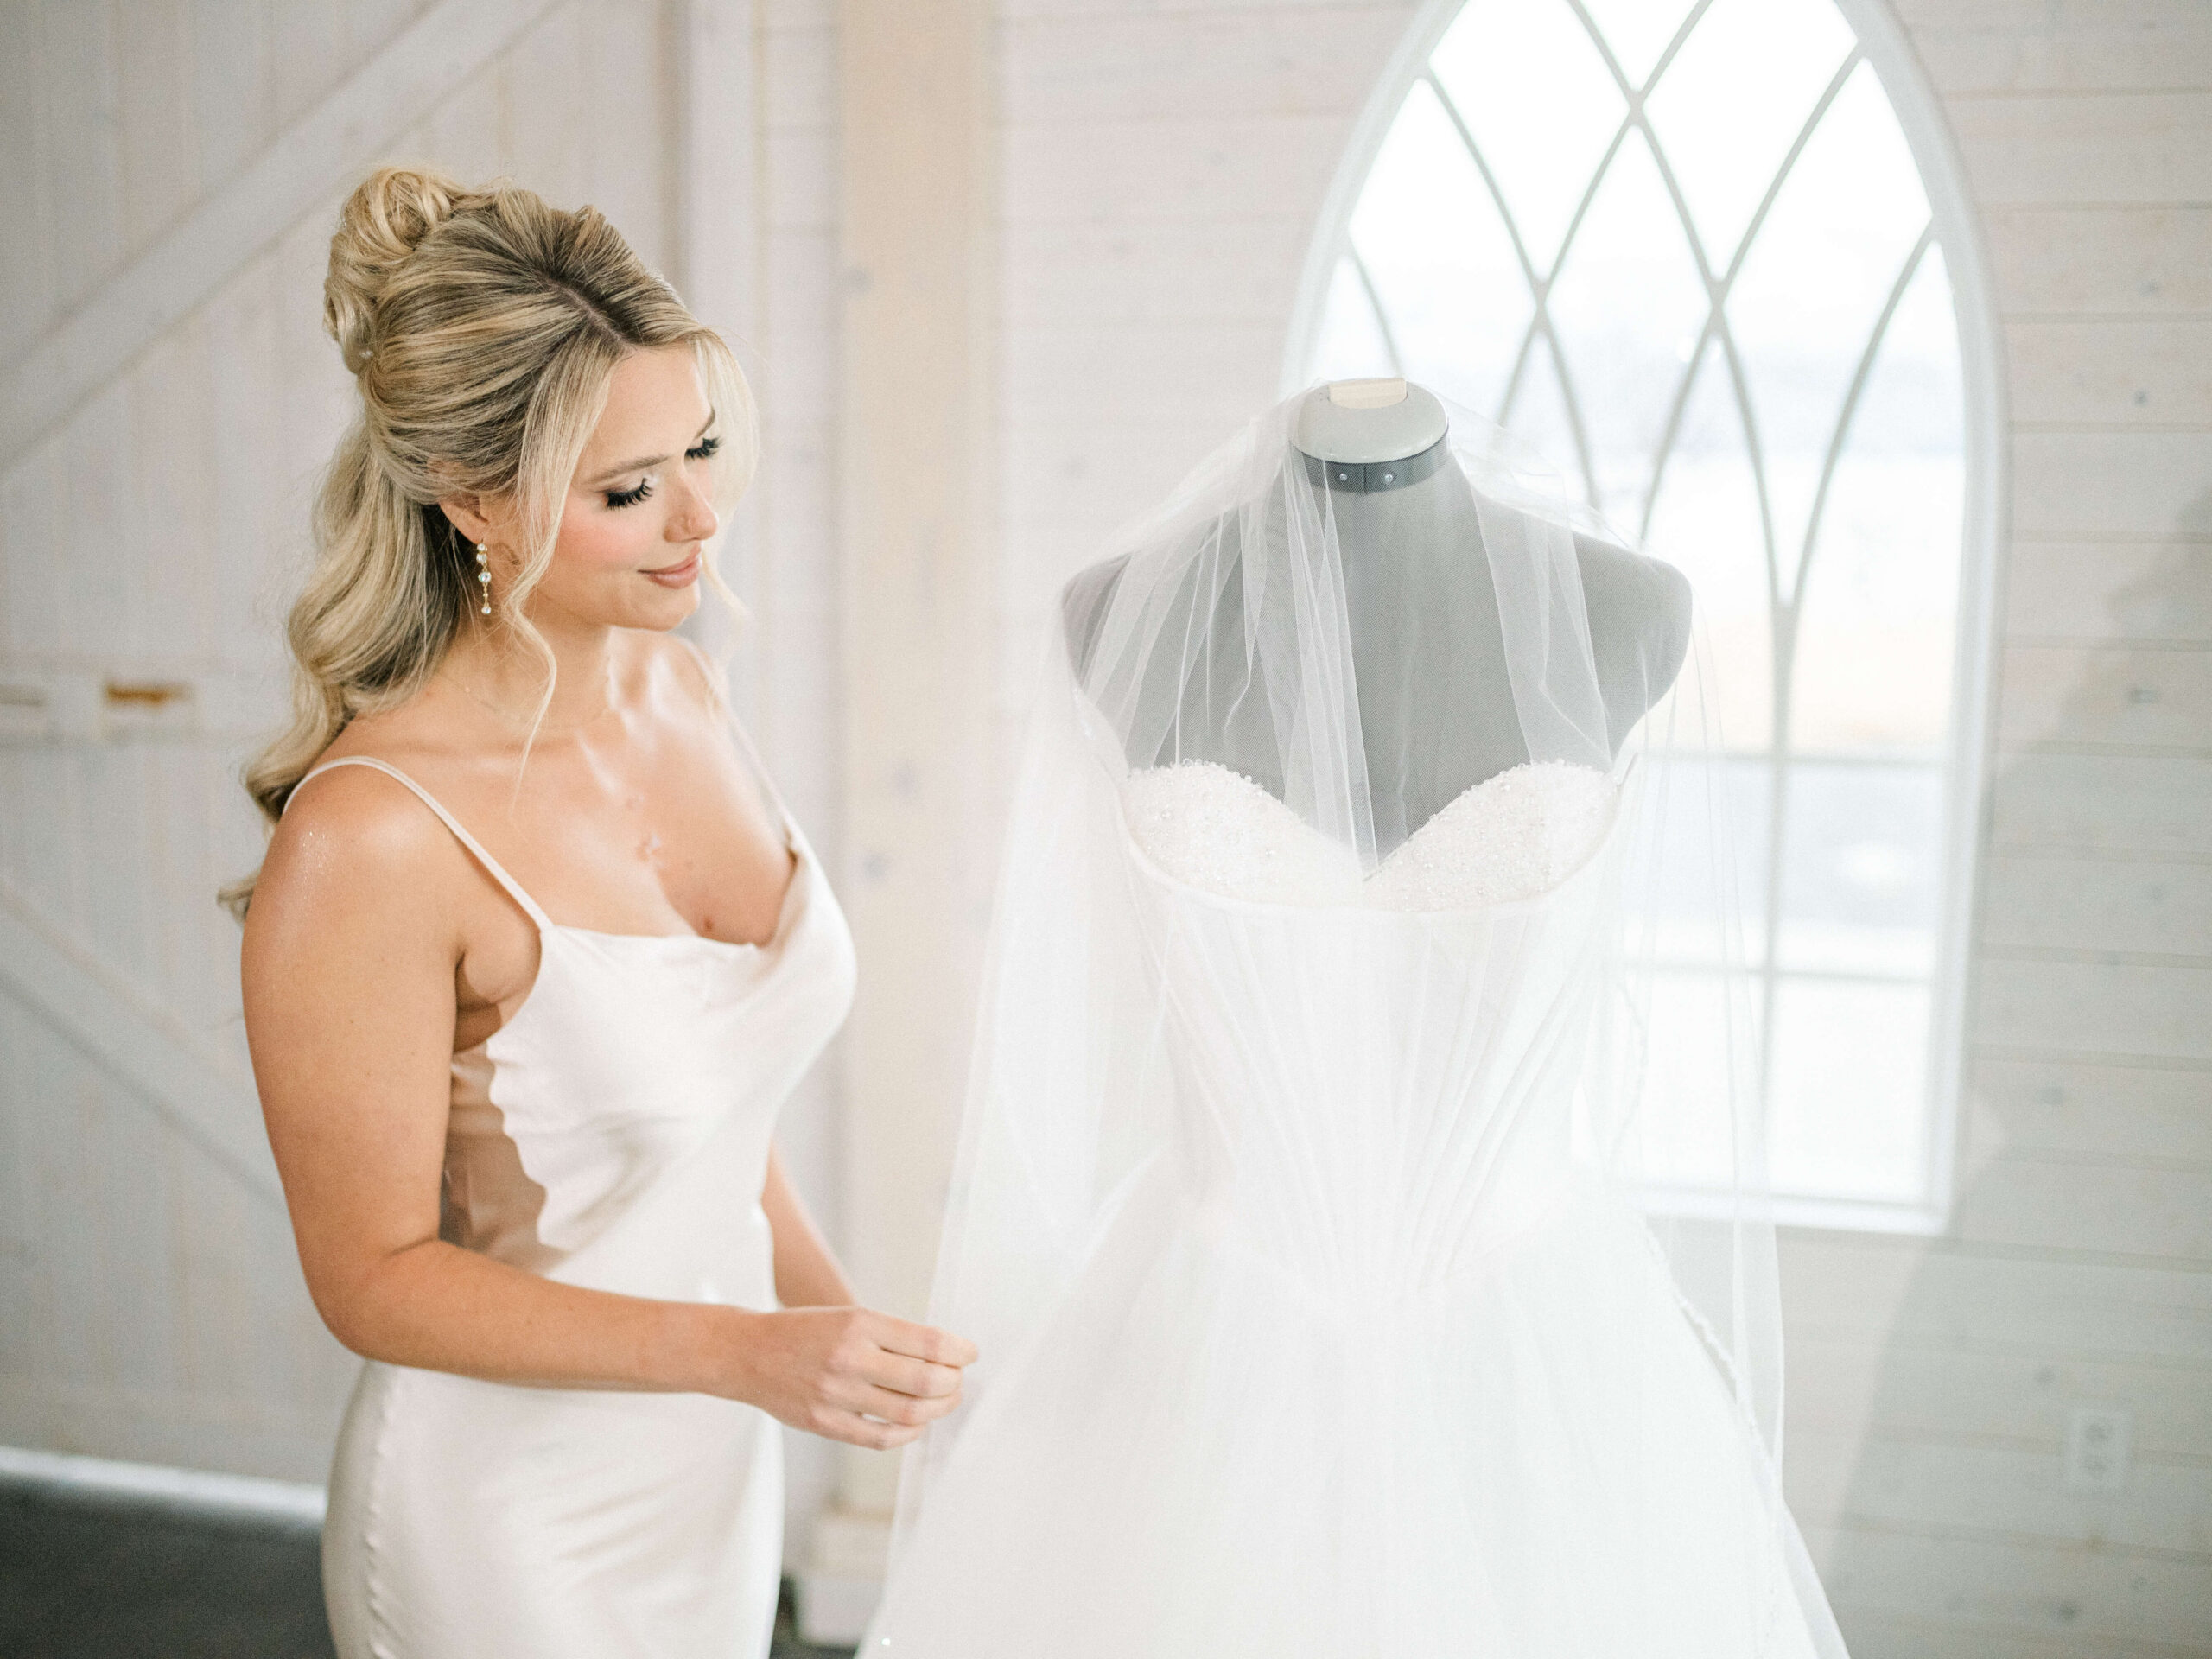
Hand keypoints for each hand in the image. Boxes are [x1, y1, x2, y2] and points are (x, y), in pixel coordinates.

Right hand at [722, 1306, 978, 1448]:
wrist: (747, 1353)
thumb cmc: (806, 1331)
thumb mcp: (850, 1316)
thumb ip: (892, 1336)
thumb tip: (945, 1356)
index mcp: (859, 1323)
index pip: (928, 1342)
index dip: (959, 1351)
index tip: (970, 1353)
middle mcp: (849, 1357)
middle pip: (925, 1381)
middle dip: (953, 1383)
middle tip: (959, 1379)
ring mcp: (836, 1394)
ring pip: (908, 1412)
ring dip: (938, 1409)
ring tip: (945, 1400)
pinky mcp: (825, 1423)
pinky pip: (880, 1438)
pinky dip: (908, 1433)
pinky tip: (917, 1423)